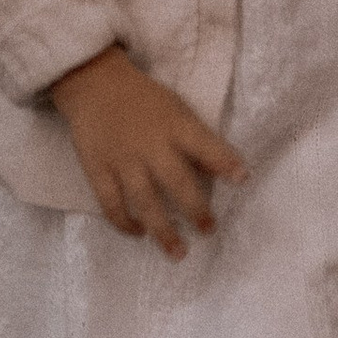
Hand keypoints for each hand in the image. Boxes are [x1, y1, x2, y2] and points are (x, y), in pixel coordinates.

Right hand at [49, 46, 244, 255]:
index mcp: (174, 125)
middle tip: (209, 230)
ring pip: (144, 202)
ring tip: (178, 252)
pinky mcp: (97, 170)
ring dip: (163, 230)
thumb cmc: (143, 99)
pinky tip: (139, 233)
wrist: (94, 84)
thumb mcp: (176, 109)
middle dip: (196, 210)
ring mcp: (122, 160)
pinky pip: (111, 204)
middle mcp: (150, 145)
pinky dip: (124, 223)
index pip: (204, 144)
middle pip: (176, 182)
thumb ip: (196, 140)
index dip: (224, 161)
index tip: (243, 179)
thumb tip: (220, 172)